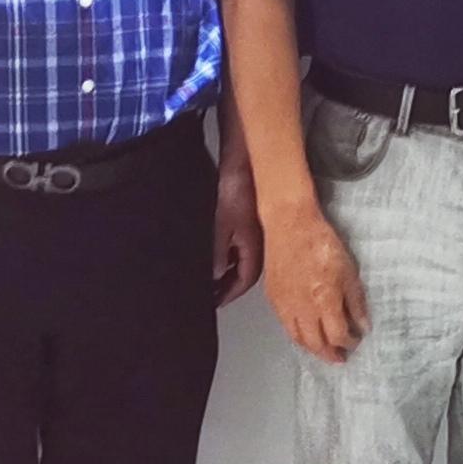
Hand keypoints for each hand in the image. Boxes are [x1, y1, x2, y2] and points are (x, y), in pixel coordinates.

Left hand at [213, 155, 265, 305]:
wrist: (242, 161)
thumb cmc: (234, 190)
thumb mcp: (220, 228)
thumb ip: (216, 255)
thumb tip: (213, 277)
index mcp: (254, 247)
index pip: (244, 280)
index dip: (228, 294)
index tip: (214, 302)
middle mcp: (257, 242)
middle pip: (243, 272)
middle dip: (226, 285)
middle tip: (208, 295)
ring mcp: (251, 231)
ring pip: (239, 259)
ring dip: (224, 270)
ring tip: (205, 278)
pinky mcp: (245, 220)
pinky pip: (236, 245)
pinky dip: (224, 255)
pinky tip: (210, 254)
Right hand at [264, 204, 369, 361]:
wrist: (290, 225)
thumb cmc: (321, 242)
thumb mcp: (349, 270)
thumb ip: (356, 301)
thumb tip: (362, 324)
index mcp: (324, 300)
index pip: (338, 334)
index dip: (349, 342)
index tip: (355, 341)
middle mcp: (302, 308)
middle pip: (316, 343)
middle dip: (330, 353)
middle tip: (339, 357)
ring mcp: (285, 305)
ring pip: (298, 338)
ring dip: (312, 348)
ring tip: (323, 350)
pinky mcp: (273, 298)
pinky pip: (285, 325)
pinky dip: (297, 335)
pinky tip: (305, 332)